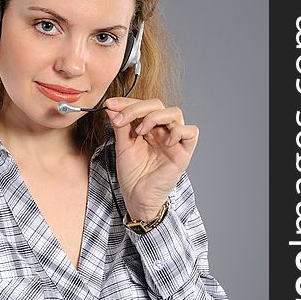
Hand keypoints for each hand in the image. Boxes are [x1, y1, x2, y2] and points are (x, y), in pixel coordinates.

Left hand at [105, 97, 198, 220]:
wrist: (137, 197)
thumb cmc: (132, 175)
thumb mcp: (122, 146)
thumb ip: (120, 126)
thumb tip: (112, 106)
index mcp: (149, 128)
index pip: (143, 105)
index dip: (127, 102)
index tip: (109, 104)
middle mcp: (163, 131)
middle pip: (157, 105)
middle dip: (136, 108)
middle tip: (120, 119)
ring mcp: (174, 140)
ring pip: (174, 113)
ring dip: (154, 117)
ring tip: (140, 131)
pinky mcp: (184, 152)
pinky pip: (190, 132)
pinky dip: (178, 131)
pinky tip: (165, 141)